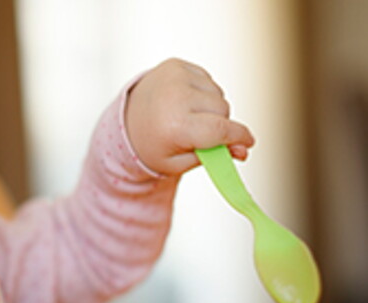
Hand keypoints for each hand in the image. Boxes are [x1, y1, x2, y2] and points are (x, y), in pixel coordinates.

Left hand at [125, 58, 254, 175]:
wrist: (126, 120)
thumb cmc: (153, 145)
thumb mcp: (178, 163)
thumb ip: (213, 157)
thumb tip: (244, 149)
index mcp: (174, 126)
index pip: (220, 129)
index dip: (239, 136)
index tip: (249, 142)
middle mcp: (175, 97)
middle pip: (223, 111)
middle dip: (219, 125)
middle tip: (198, 134)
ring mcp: (175, 77)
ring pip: (218, 95)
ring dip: (211, 109)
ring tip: (188, 117)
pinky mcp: (176, 65)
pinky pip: (208, 82)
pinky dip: (203, 94)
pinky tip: (184, 103)